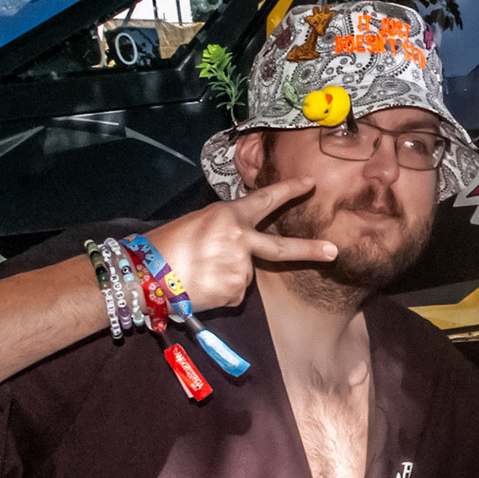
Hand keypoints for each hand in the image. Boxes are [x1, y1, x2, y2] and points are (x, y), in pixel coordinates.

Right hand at [145, 178, 337, 308]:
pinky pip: (234, 294)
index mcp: (229, 215)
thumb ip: (226, 231)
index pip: (266, 200)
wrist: (144, 275)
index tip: (311, 184)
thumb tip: (241, 246)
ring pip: (244, 276)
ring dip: (226, 276)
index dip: (289, 190)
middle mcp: (240, 239)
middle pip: (282, 248)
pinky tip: (200, 286)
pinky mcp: (236, 292)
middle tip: (333, 251)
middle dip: (311, 250)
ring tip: (197, 274)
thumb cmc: (164, 247)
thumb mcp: (198, 224)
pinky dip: (220, 293)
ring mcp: (241, 267)